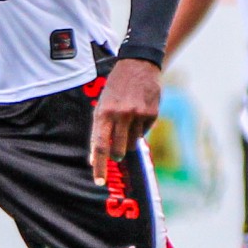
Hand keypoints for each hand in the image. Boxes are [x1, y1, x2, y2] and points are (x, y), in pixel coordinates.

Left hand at [89, 58, 161, 184]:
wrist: (138, 65)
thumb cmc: (116, 88)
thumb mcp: (102, 104)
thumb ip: (99, 130)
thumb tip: (96, 158)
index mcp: (104, 113)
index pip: (100, 146)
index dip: (99, 166)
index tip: (99, 182)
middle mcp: (121, 115)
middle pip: (118, 150)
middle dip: (117, 156)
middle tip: (116, 154)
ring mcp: (138, 115)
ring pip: (132, 143)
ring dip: (128, 139)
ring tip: (127, 122)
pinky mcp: (151, 114)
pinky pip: (144, 132)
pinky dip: (140, 129)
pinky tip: (138, 114)